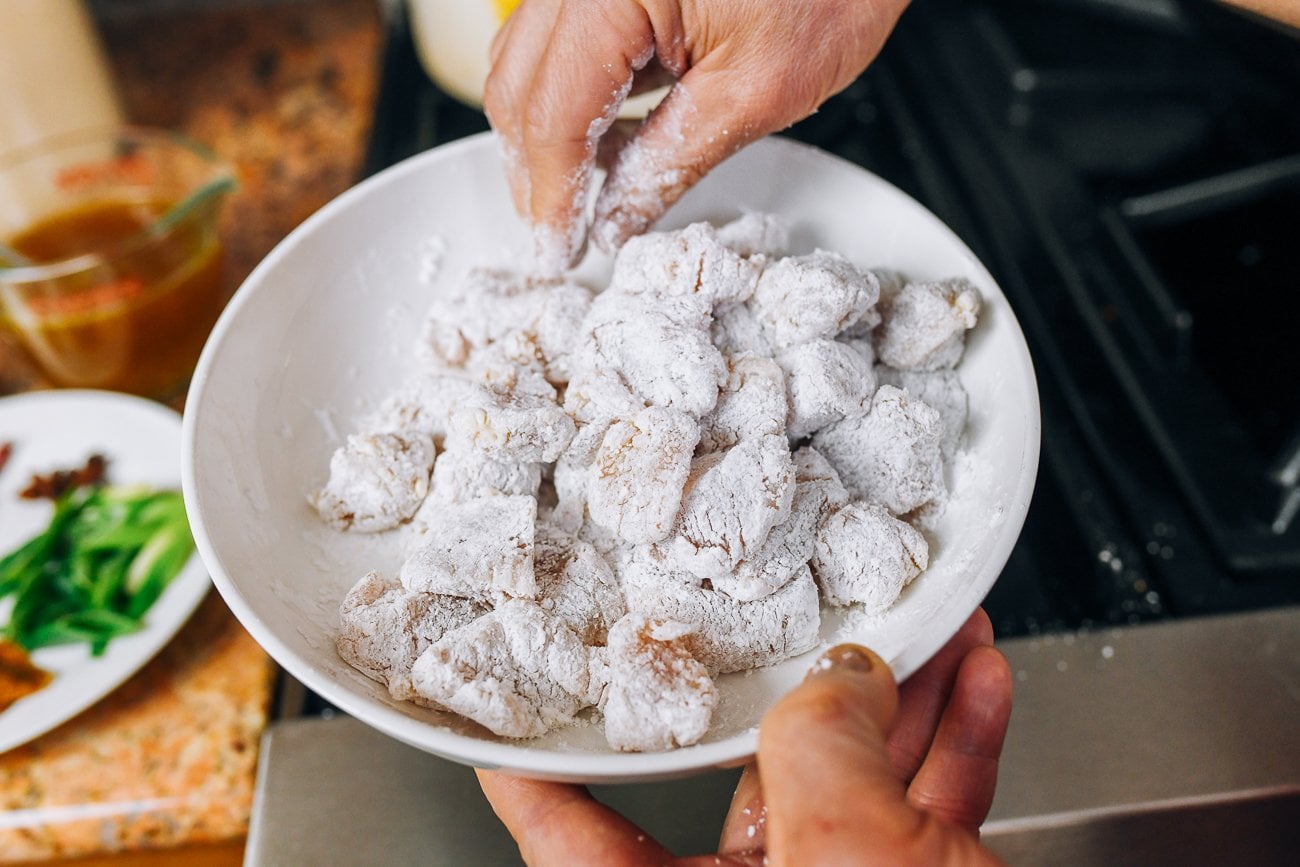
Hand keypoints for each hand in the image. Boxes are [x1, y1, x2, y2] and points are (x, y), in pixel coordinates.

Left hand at [477, 608, 1011, 865]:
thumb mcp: (849, 857)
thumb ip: (822, 744)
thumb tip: (838, 678)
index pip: (567, 833)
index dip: (539, 758)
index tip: (521, 700)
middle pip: (746, 780)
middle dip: (804, 687)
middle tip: (807, 620)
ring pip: (851, 788)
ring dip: (902, 705)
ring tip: (930, 634)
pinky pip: (918, 819)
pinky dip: (949, 754)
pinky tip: (975, 692)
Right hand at [484, 0, 910, 272]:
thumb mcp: (756, 91)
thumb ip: (670, 162)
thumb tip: (615, 218)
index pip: (552, 116)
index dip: (550, 196)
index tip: (559, 249)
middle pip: (517, 83)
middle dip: (533, 167)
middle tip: (563, 232)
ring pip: (526, 56)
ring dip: (546, 129)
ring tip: (585, 190)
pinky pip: (560, 31)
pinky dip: (571, 87)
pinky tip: (605, 131)